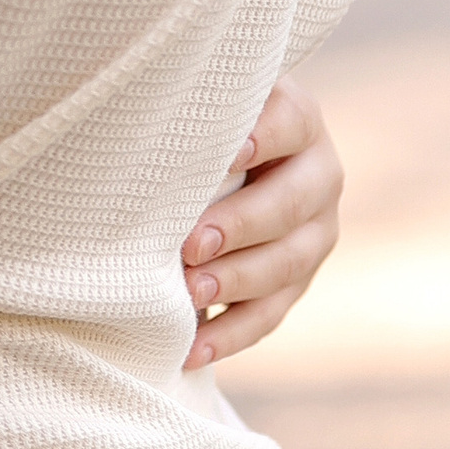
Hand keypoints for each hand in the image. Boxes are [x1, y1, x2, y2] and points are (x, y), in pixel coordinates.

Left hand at [180, 75, 342, 366]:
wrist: (227, 155)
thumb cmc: (197, 118)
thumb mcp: (202, 99)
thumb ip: (188, 105)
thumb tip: (130, 114)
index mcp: (297, 119)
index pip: (290, 123)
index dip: (262, 138)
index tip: (227, 154)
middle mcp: (319, 175)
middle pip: (291, 204)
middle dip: (241, 226)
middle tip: (192, 243)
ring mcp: (316, 232)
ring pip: (289, 264)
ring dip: (237, 283)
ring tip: (191, 293)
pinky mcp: (298, 279)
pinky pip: (271, 315)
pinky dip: (231, 334)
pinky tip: (192, 349)